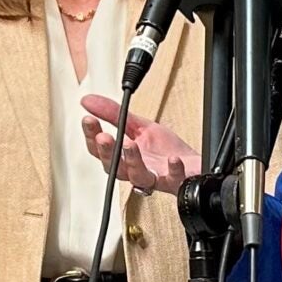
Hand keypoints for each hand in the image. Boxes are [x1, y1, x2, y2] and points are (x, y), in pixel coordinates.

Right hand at [81, 95, 198, 193]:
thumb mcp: (138, 127)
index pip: (101, 151)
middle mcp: (136, 171)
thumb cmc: (165, 150)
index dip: (91, 137)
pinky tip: (172, 160)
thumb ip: (115, 114)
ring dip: (133, 160)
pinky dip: (172, 169)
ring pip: (138, 176)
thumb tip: (88, 100)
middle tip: (103, 137)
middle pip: (115, 168)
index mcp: (125, 158)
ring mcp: (155, 177)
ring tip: (130, 145)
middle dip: (107, 152)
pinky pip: (172, 179)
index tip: (88, 120)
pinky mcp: (175, 181)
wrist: (193, 165)